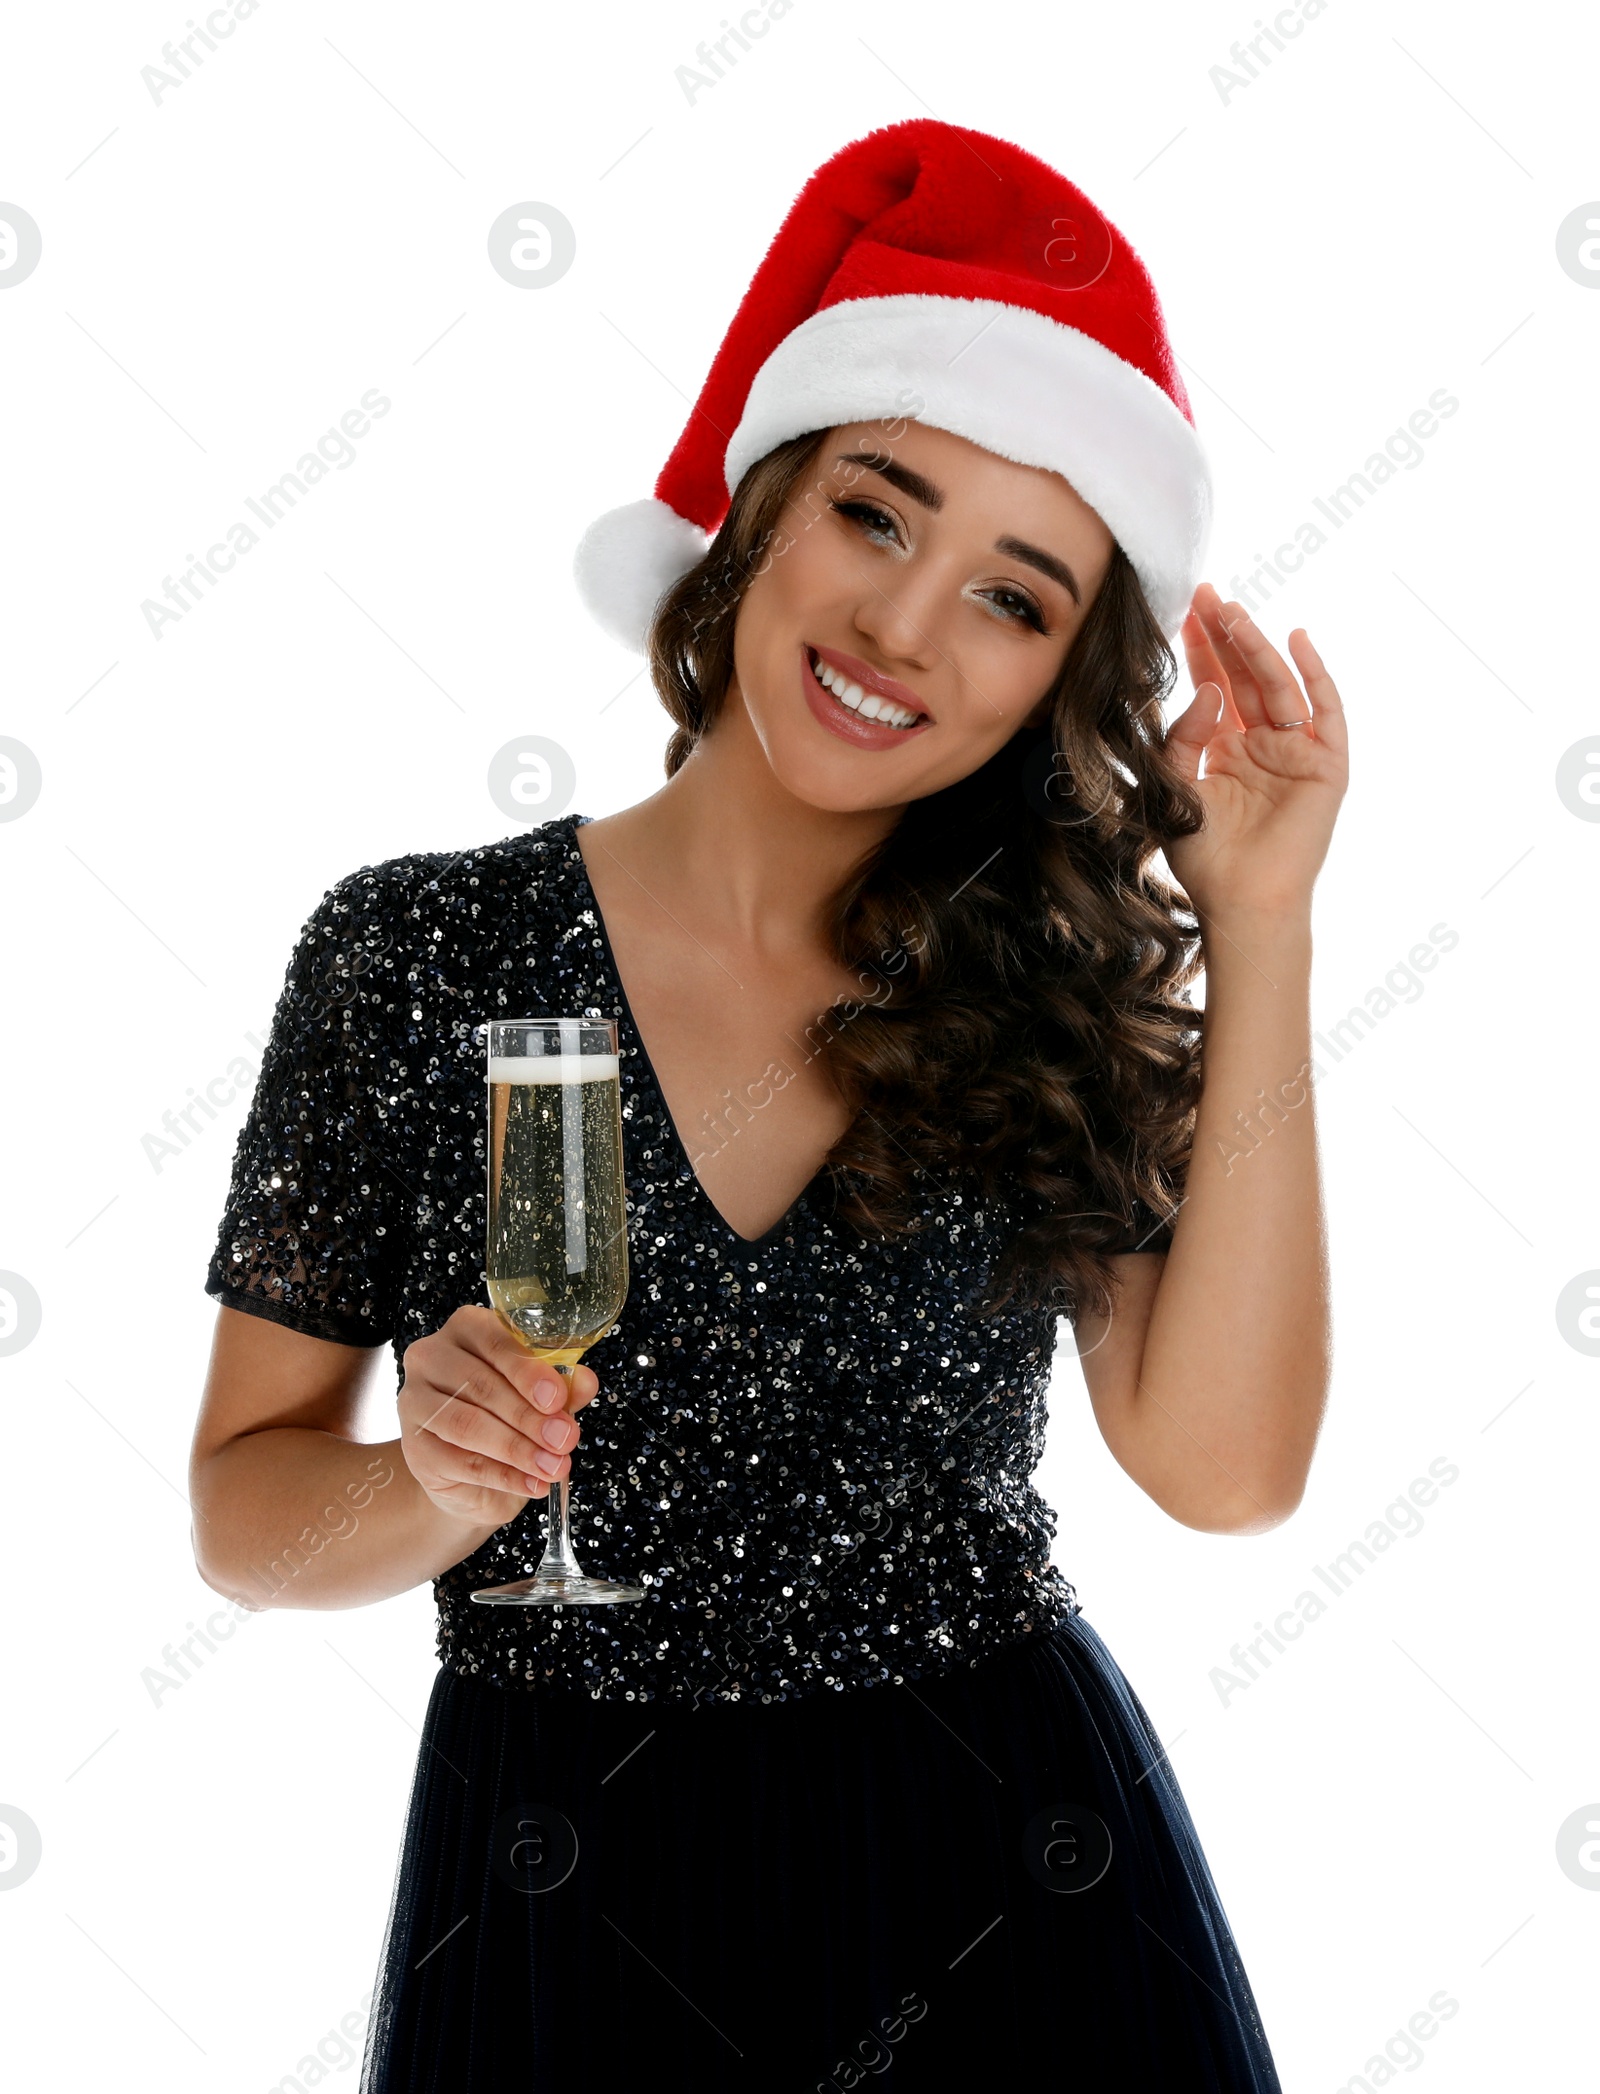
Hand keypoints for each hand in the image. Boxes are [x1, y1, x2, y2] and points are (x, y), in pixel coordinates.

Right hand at [397, 1304, 597, 1523]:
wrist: (472, 1473)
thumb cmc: (507, 1416)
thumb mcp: (542, 1397)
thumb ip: (562, 1386)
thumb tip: (584, 1382)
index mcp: (467, 1328)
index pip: (495, 1342)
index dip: (527, 1371)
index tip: (556, 1399)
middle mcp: (432, 1357)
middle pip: (481, 1384)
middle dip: (529, 1416)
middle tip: (564, 1439)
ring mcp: (415, 1401)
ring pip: (469, 1425)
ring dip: (518, 1449)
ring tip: (554, 1466)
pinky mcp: (414, 1447)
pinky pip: (462, 1462)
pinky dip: (504, 1476)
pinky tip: (533, 1484)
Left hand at [1164, 582, 1347, 924]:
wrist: (1241, 902)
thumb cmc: (1205, 859)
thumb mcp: (1174, 788)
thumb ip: (1181, 737)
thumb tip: (1205, 689)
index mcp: (1225, 750)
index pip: (1213, 686)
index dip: (1201, 649)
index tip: (1183, 610)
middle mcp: (1262, 744)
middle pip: (1244, 676)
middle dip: (1226, 635)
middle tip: (1206, 593)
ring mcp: (1296, 753)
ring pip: (1278, 686)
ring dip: (1257, 647)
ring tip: (1235, 612)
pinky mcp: (1326, 766)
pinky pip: (1325, 713)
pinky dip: (1316, 676)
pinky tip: (1297, 641)